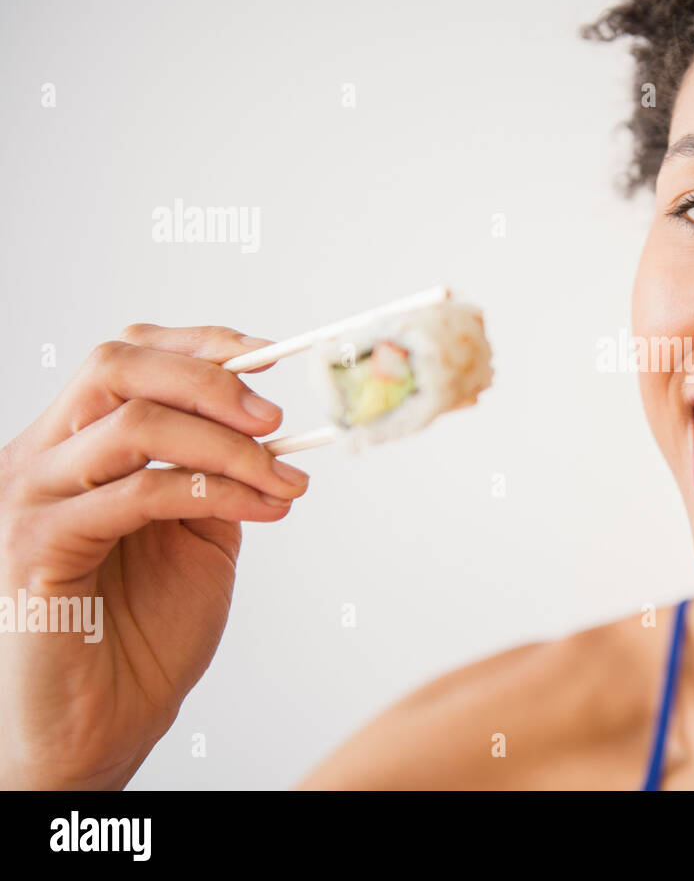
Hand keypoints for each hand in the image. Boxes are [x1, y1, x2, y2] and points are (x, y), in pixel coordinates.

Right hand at [0, 325, 308, 788]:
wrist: (103, 724)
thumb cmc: (145, 631)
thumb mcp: (196, 533)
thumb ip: (215, 474)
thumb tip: (270, 427)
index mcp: (75, 446)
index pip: (127, 356)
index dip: (201, 345)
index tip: (273, 355)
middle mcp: (41, 459)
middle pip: (117, 367)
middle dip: (210, 380)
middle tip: (276, 415)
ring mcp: (31, 500)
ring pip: (134, 425)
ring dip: (230, 446)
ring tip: (286, 477)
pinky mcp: (36, 549)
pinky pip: (136, 494)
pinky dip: (215, 491)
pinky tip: (266, 508)